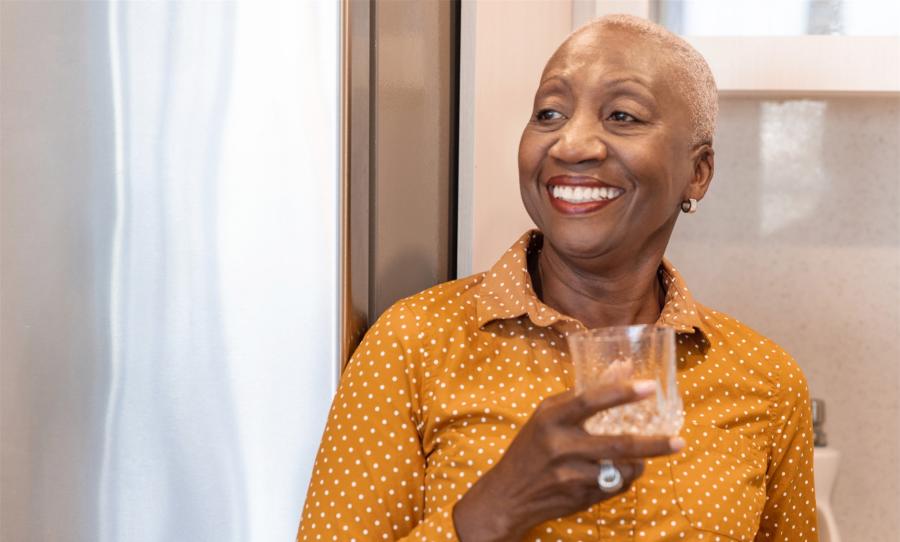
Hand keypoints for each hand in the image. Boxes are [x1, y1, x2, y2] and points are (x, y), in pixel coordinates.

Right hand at [452, 380, 683, 541]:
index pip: (589, 400)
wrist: (507, 494)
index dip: (620, 392)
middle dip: (653, 444)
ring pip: (622, 469)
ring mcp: (570, 474)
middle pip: (617, 444)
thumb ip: (584, 393)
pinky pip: (614, 486)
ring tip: (644, 457)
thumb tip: (623, 366)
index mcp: (551, 417)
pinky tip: (618, 472)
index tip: (649, 386)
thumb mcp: (548, 415)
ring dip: (639, 464)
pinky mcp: (578, 497)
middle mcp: (560, 445)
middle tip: (678, 441)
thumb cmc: (532, 447)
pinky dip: (624, 478)